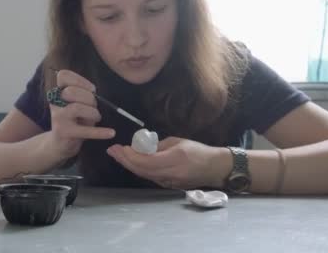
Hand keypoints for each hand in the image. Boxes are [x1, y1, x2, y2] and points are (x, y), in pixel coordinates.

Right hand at [47, 70, 114, 158]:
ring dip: (93, 113)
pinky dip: (100, 132)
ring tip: (96, 118)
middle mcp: (55, 102)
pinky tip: (111, 133)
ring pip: (77, 108)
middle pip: (71, 92)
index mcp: (58, 92)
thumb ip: (83, 93)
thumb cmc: (74, 119)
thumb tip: (94, 92)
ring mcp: (58, 118)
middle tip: (94, 107)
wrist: (60, 143)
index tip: (91, 89)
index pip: (63, 76)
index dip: (80, 80)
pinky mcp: (64, 132)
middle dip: (89, 98)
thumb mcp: (77, 103)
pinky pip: (85, 130)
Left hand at [106, 137, 231, 188]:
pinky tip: (130, 162)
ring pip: (144, 175)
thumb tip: (142, 147)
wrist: (215, 168)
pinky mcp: (169, 185)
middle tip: (112, 150)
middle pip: (142, 170)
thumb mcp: (178, 142)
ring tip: (117, 155)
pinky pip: (150, 177)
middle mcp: (170, 173)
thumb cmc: (199, 151)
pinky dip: (138, 169)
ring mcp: (169, 182)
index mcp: (174, 159)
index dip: (132, 156)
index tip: (121, 147)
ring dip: (129, 165)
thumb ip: (159, 146)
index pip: (147, 161)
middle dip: (124, 160)